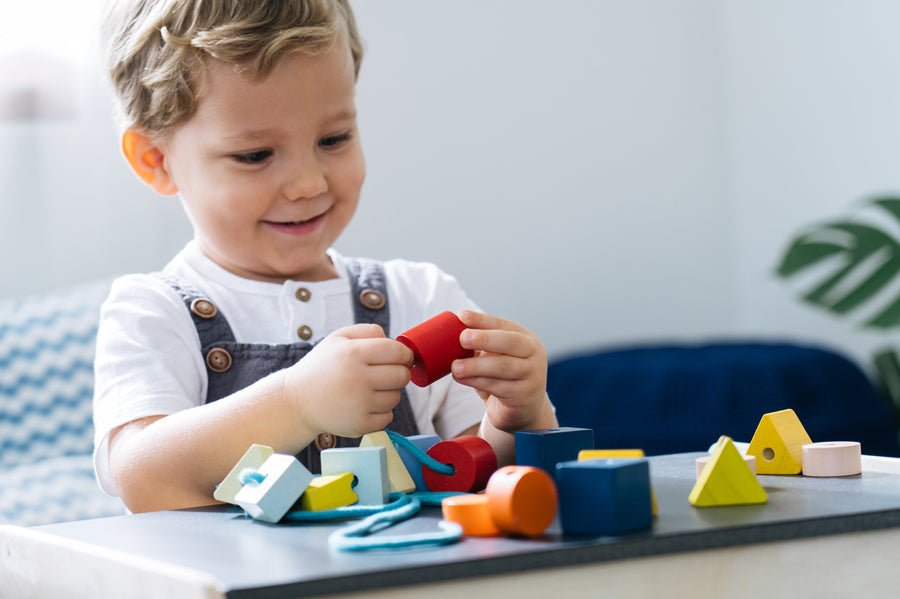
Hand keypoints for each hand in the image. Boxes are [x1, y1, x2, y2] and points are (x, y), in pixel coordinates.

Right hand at [282, 324, 413, 438]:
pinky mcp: (359, 424)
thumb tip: (397, 343)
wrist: (297, 401)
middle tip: (386, 373)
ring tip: (368, 390)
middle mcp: (357, 379)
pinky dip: (380, 412)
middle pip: (402, 375)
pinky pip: (388, 417)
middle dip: (399, 373)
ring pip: (396, 397)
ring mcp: (359, 404)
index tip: (402, 357)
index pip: (397, 352)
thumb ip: (368, 331)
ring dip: (388, 393)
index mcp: (353, 353)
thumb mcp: (338, 338)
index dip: (405, 354)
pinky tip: (364, 405)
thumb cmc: (322, 367)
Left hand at [450, 310, 552, 432]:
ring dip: (476, 366)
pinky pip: (498, 387)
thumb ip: (480, 346)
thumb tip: (449, 335)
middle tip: (462, 338)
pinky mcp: (524, 396)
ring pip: (503, 366)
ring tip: (455, 366)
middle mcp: (533, 353)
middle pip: (510, 342)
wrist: (524, 409)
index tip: (461, 316)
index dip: (481, 320)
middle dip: (484, 339)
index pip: (502, 324)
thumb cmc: (504, 377)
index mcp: (524, 337)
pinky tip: (462, 379)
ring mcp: (532, 375)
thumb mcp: (495, 357)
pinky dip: (477, 382)